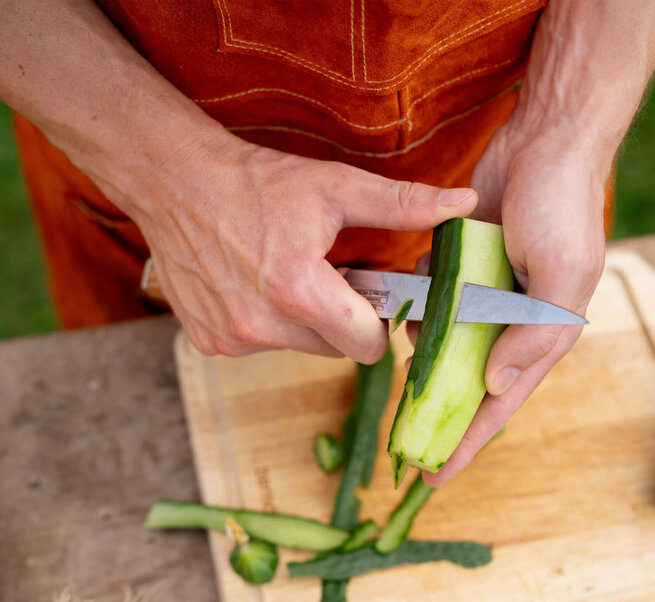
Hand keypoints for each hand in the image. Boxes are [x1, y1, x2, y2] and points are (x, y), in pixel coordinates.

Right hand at [128, 132, 477, 361]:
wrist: (175, 181)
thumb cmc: (257, 182)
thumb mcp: (335, 187)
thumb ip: (403, 204)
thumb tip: (463, 204)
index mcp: (299, 292)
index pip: (367, 347)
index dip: (375, 322)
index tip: (366, 294)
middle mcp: (262, 326)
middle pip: (334, 349)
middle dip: (339, 319)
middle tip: (323, 276)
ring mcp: (231, 339)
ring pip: (298, 348)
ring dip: (301, 321)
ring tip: (283, 274)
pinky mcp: (208, 343)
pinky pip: (260, 345)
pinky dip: (265, 322)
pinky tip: (251, 284)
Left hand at [423, 124, 607, 485]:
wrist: (544, 144)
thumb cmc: (564, 209)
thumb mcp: (563, 276)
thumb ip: (534, 335)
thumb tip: (495, 386)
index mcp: (541, 334)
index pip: (500, 404)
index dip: (468, 442)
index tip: (435, 475)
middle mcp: (511, 322)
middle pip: (469, 384)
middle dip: (439, 414)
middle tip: (404, 444)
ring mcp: (484, 297)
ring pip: (447, 346)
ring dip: (424, 359)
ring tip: (403, 369)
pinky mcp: (461, 269)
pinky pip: (435, 303)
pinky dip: (419, 314)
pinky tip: (405, 317)